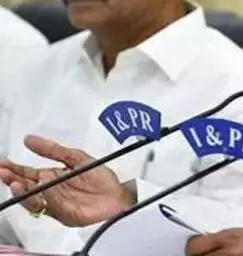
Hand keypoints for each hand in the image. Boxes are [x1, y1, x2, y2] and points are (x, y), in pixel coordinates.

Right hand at [0, 135, 133, 226]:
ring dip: (22, 191)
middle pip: (25, 187)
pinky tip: (41, 186)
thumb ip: (53, 149)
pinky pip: (50, 204)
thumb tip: (30, 139)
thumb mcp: (77, 157)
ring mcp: (55, 203)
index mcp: (51, 177)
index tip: (2, 162)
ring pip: (32, 199)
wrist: (119, 196)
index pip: (26, 173)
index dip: (13, 168)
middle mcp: (50, 191)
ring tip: (16, 182)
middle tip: (3, 172)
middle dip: (11, 179)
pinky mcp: (63, 213)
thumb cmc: (101, 178)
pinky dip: (44, 196)